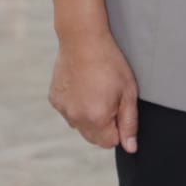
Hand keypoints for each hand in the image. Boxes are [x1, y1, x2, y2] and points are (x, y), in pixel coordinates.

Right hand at [49, 33, 138, 151]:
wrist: (82, 39)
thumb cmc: (109, 61)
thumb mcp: (128, 90)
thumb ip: (129, 122)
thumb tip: (130, 147)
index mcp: (97, 118)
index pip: (110, 142)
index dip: (118, 127)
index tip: (119, 107)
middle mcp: (76, 119)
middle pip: (94, 137)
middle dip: (103, 124)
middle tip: (108, 96)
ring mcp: (63, 110)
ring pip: (80, 124)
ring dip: (88, 115)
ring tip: (94, 89)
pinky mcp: (54, 100)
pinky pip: (68, 111)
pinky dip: (75, 104)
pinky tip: (81, 85)